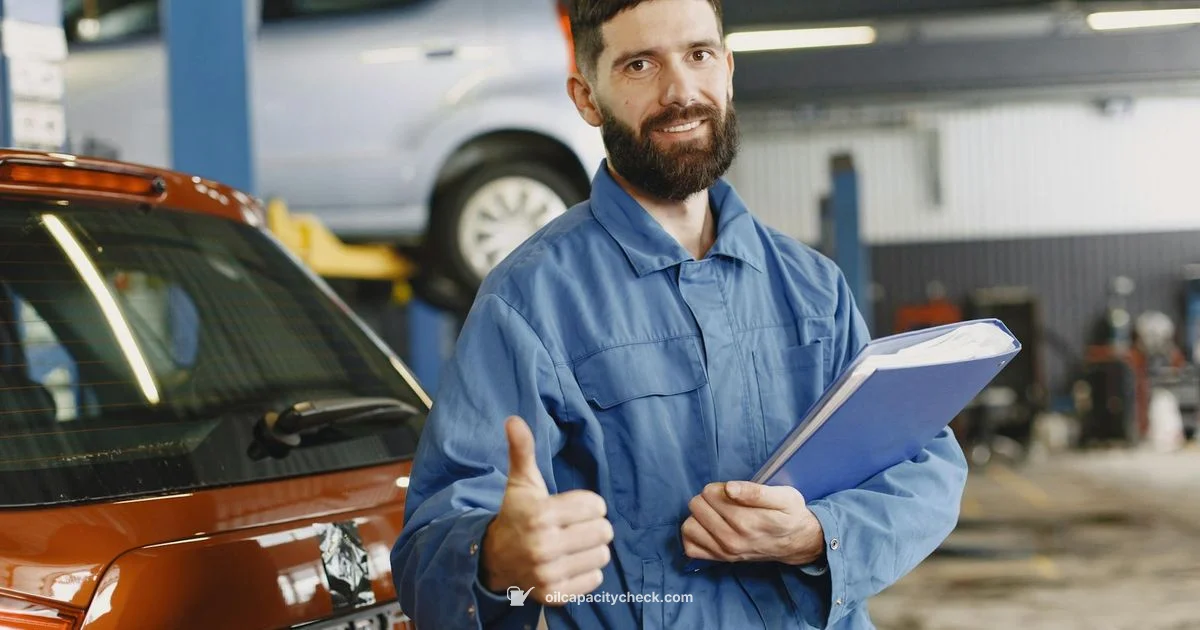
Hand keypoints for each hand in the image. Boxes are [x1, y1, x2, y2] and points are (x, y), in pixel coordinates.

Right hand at [480, 416, 613, 605]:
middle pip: (604, 531)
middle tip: (575, 527)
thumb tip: (514, 419)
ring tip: (573, 545)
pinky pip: (595, 579)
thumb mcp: (521, 482)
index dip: (588, 504)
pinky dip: (587, 571)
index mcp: (540, 515)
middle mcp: (544, 546)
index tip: (571, 508)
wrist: (495, 559)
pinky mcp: (554, 594)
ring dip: (592, 549)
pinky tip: (570, 563)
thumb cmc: (516, 514)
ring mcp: (548, 573)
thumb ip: (522, 450)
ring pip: (602, 555)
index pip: (597, 506)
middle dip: (593, 526)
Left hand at [681, 481, 824, 565]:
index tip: (733, 491)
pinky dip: (695, 535)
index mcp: (747, 521)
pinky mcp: (719, 559)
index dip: (720, 487)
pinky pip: (690, 547)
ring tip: (715, 514)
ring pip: (689, 525)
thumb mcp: (784, 497)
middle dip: (708, 498)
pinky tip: (707, 528)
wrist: (797, 543)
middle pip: (697, 506)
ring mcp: (724, 552)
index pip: (710, 493)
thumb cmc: (790, 515)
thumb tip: (729, 488)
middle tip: (726, 501)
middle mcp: (732, 539)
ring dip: (699, 516)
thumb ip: (756, 492)